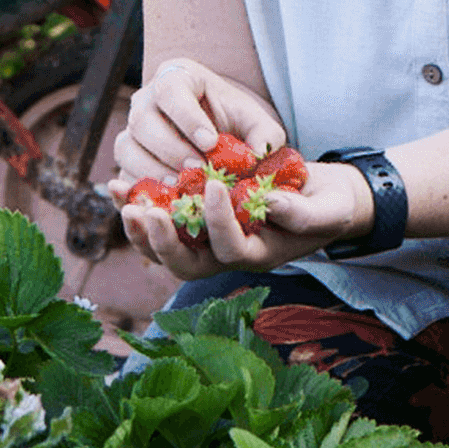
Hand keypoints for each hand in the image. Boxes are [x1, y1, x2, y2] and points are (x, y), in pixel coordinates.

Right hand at [109, 57, 287, 183]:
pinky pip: (123, 173)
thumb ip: (265, 135)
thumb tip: (259, 156)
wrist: (220, 140)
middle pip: (142, 119)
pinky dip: (142, 189)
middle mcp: (146, 100)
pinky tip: (166, 200)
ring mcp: (131, 130)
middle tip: (197, 170)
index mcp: (176, 77)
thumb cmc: (235, 123)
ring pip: (127, 147)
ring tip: (181, 187)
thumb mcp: (257, 124)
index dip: (187, 117)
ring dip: (152, 170)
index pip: (170, 89)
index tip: (210, 142)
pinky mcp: (127, 161)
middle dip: (170, 148)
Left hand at [112, 159, 374, 279]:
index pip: (230, 249)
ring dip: (142, 229)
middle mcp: (228, 254)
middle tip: (147, 210)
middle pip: (187, 263)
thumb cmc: (328, 206)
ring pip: (167, 249)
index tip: (214, 184)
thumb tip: (269, 203)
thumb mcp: (327, 209)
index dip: (219, 222)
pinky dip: (141, 208)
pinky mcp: (198, 223)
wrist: (321, 199)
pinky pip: (163, 224)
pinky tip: (120, 186)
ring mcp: (210, 241)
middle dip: (163, 241)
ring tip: (125, 199)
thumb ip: (301, 212)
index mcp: (258, 255)